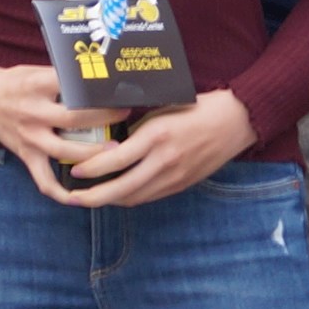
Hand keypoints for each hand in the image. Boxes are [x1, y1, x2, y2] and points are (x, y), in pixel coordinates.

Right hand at [0, 60, 108, 203]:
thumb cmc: (13, 82)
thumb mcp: (35, 70)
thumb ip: (61, 77)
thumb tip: (98, 80)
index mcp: (37, 85)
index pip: (72, 85)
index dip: (97, 88)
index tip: (117, 89)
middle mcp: (33, 112)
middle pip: (76, 118)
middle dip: (105, 118)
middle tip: (124, 115)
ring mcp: (29, 136)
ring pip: (65, 150)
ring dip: (93, 154)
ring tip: (116, 152)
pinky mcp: (25, 154)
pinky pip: (43, 180)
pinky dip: (60, 192)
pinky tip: (80, 196)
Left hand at [64, 88, 257, 206]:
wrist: (235, 121)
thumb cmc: (196, 107)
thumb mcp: (162, 109)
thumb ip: (136, 128)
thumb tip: (106, 142)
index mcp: (156, 135)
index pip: (114, 160)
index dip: (90, 169)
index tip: (74, 171)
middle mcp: (164, 160)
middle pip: (120, 190)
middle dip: (92, 197)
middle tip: (72, 197)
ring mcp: (175, 176)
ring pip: (134, 198)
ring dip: (110, 200)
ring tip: (90, 197)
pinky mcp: (182, 185)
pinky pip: (149, 197)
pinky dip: (130, 197)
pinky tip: (118, 193)